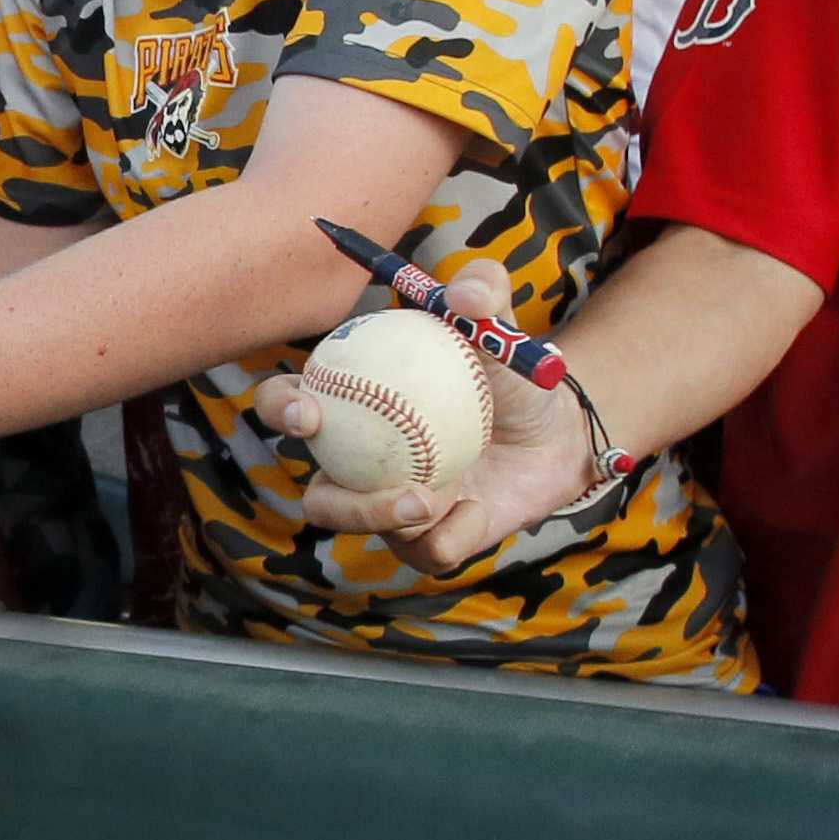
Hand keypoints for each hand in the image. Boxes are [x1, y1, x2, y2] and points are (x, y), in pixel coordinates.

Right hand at [251, 259, 592, 571]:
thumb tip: (461, 296)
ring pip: (360, 530)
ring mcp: (390, 510)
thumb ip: (484, 290)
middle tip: (364, 481)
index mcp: (351, 406)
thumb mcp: (501, 323)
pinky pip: (425, 549)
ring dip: (378, 516)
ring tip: (430, 497)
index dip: (281, 407)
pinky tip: (478, 507)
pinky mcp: (428, 542)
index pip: (291, 404)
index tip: (310, 408)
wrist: (558, 432)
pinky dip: (452, 530)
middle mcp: (359, 466)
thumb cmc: (510, 372)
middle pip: (317, 496)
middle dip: (327, 496)